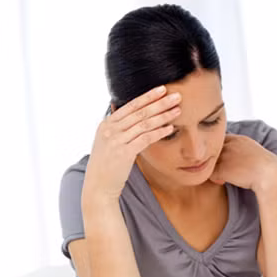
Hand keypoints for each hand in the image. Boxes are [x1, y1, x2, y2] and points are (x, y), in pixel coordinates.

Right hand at [83, 86, 181, 202]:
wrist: (98, 187)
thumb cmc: (107, 166)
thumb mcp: (109, 143)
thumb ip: (119, 129)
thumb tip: (132, 119)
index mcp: (107, 124)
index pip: (130, 105)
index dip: (148, 96)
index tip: (162, 89)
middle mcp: (110, 129)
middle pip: (139, 111)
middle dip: (160, 102)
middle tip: (177, 95)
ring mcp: (116, 140)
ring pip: (144, 123)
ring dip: (163, 116)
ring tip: (178, 110)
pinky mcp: (123, 152)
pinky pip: (145, 138)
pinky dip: (159, 132)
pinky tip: (171, 128)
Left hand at [209, 134, 276, 191]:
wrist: (270, 175)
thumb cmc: (265, 168)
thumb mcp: (254, 152)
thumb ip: (242, 152)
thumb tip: (237, 160)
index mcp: (239, 139)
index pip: (221, 139)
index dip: (220, 150)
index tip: (224, 159)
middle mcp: (230, 145)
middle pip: (212, 150)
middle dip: (214, 159)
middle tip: (220, 168)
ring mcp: (225, 156)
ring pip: (210, 162)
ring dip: (214, 169)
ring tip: (222, 177)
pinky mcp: (222, 169)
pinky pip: (210, 173)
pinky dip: (215, 179)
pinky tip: (222, 182)